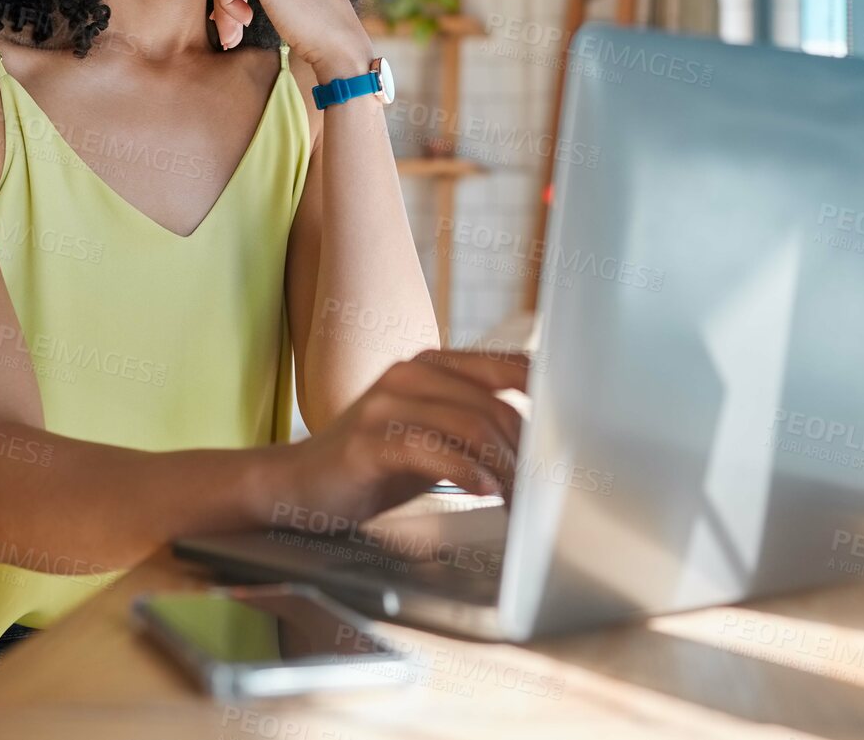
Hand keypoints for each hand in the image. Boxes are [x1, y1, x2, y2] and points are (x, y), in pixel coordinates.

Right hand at [272, 347, 530, 527]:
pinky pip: (432, 450)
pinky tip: (483, 492)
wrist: (297, 486)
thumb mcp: (432, 436)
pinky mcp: (368, 440)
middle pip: (494, 405)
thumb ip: (474, 427)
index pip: (506, 367)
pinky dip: (467, 472)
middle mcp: (410, 373)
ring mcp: (386, 403)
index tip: (567, 437)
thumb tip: (539, 444)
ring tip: (517, 499)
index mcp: (431, 364)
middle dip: (524, 452)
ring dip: (503, 468)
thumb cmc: (373, 463)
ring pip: (469, 425)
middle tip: (539, 491)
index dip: (544, 399)